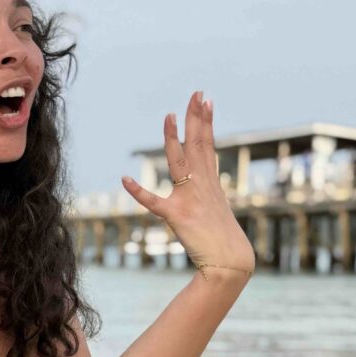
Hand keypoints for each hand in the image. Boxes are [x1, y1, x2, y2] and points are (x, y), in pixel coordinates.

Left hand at [121, 90, 254, 276]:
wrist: (230, 263)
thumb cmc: (225, 243)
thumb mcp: (217, 213)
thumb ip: (208, 198)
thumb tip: (205, 194)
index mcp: (211, 184)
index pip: (208, 146)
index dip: (206, 122)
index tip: (206, 100)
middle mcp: (202, 186)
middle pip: (198, 145)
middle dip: (196, 117)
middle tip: (196, 93)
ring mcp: (190, 199)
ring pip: (179, 162)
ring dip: (172, 139)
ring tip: (169, 115)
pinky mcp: (177, 217)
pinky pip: (154, 203)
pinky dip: (138, 192)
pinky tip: (125, 179)